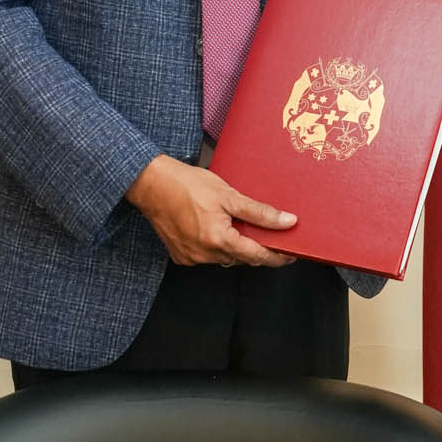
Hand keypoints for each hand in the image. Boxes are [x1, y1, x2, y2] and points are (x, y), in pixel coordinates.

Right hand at [124, 154, 295, 266]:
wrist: (151, 184)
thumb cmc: (188, 185)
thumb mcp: (229, 195)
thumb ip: (260, 212)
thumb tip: (287, 222)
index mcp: (218, 240)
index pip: (257, 256)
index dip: (277, 257)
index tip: (291, 255)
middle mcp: (204, 254)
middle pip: (242, 258)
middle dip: (257, 248)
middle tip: (270, 234)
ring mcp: (191, 257)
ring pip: (226, 257)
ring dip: (237, 246)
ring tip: (240, 225)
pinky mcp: (181, 256)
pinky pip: (208, 256)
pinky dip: (218, 246)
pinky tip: (217, 228)